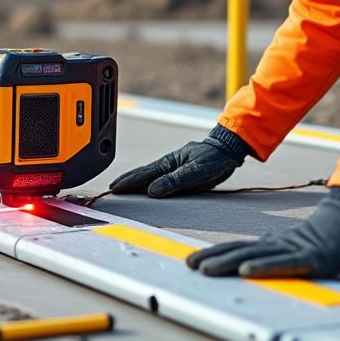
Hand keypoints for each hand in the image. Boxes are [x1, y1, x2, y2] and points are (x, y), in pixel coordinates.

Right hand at [108, 125, 249, 197]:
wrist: (227, 150)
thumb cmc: (213, 159)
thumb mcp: (196, 172)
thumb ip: (174, 181)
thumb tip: (152, 190)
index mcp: (169, 163)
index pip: (144, 174)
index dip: (128, 182)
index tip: (114, 188)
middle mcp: (168, 165)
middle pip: (142, 174)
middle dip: (127, 181)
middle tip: (112, 188)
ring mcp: (173, 167)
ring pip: (150, 176)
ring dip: (136, 182)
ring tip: (123, 187)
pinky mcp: (179, 171)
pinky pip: (159, 178)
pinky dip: (149, 182)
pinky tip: (146, 187)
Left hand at [185, 186, 339, 278]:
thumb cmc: (327, 234)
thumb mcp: (295, 245)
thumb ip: (275, 252)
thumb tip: (251, 262)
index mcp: (273, 243)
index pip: (238, 248)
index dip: (215, 254)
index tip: (192, 260)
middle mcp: (279, 245)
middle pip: (240, 251)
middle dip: (213, 259)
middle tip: (189, 266)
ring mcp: (294, 251)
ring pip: (255, 257)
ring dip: (228, 263)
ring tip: (206, 269)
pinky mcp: (312, 259)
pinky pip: (285, 264)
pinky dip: (264, 267)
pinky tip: (247, 270)